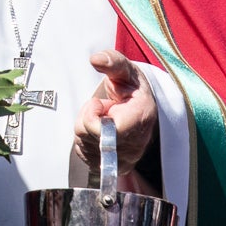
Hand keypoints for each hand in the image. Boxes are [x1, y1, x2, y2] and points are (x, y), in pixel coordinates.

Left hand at [73, 51, 156, 176]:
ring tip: (104, 119)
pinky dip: (86, 140)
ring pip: (84, 145)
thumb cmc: (131, 87)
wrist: (139, 108)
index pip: (107, 130)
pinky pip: (84, 155)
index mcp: (141, 117)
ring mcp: (126, 158)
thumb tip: (96, 59)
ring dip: (86, 128)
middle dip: (87, 117)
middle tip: (103, 108)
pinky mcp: (114, 167)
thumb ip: (112, 62)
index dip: (94, 115)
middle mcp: (136, 143)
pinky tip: (100, 131)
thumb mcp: (125, 70)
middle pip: (89, 136)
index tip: (100, 103)